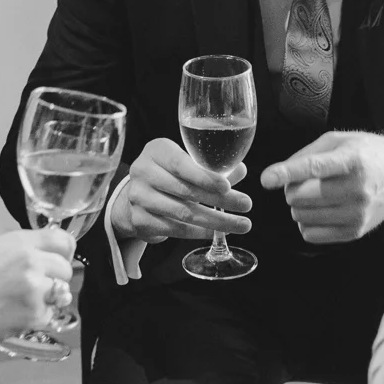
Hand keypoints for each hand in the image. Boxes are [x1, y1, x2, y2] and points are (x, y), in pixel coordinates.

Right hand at [0, 227, 74, 345]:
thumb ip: (23, 247)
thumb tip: (47, 252)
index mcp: (20, 243)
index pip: (64, 241)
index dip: (65, 252)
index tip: (60, 260)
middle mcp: (31, 263)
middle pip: (66, 269)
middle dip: (55, 279)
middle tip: (35, 287)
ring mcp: (34, 290)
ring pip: (61, 294)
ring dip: (48, 299)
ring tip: (22, 302)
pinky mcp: (33, 315)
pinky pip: (50, 316)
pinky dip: (37, 318)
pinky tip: (15, 315)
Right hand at [110, 137, 251, 243]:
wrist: (137, 196)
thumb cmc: (169, 175)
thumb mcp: (187, 164)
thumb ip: (212, 167)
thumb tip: (241, 169)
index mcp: (156, 151)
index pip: (181, 164)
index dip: (205, 177)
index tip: (228, 187)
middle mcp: (143, 172)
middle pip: (186, 190)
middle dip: (220, 200)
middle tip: (246, 204)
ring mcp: (139, 198)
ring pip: (183, 213)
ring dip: (216, 220)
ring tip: (240, 224)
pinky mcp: (140, 220)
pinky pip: (175, 229)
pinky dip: (199, 232)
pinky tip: (216, 232)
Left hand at [259, 131, 383, 243]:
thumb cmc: (370, 154)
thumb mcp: (341, 140)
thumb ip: (307, 154)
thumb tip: (280, 173)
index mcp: (351, 160)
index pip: (313, 168)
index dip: (286, 173)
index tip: (267, 179)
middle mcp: (356, 188)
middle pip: (301, 196)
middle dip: (292, 189)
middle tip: (304, 182)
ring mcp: (357, 213)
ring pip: (302, 216)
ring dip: (299, 206)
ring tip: (316, 196)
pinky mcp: (356, 231)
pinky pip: (311, 234)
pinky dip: (307, 223)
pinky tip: (321, 211)